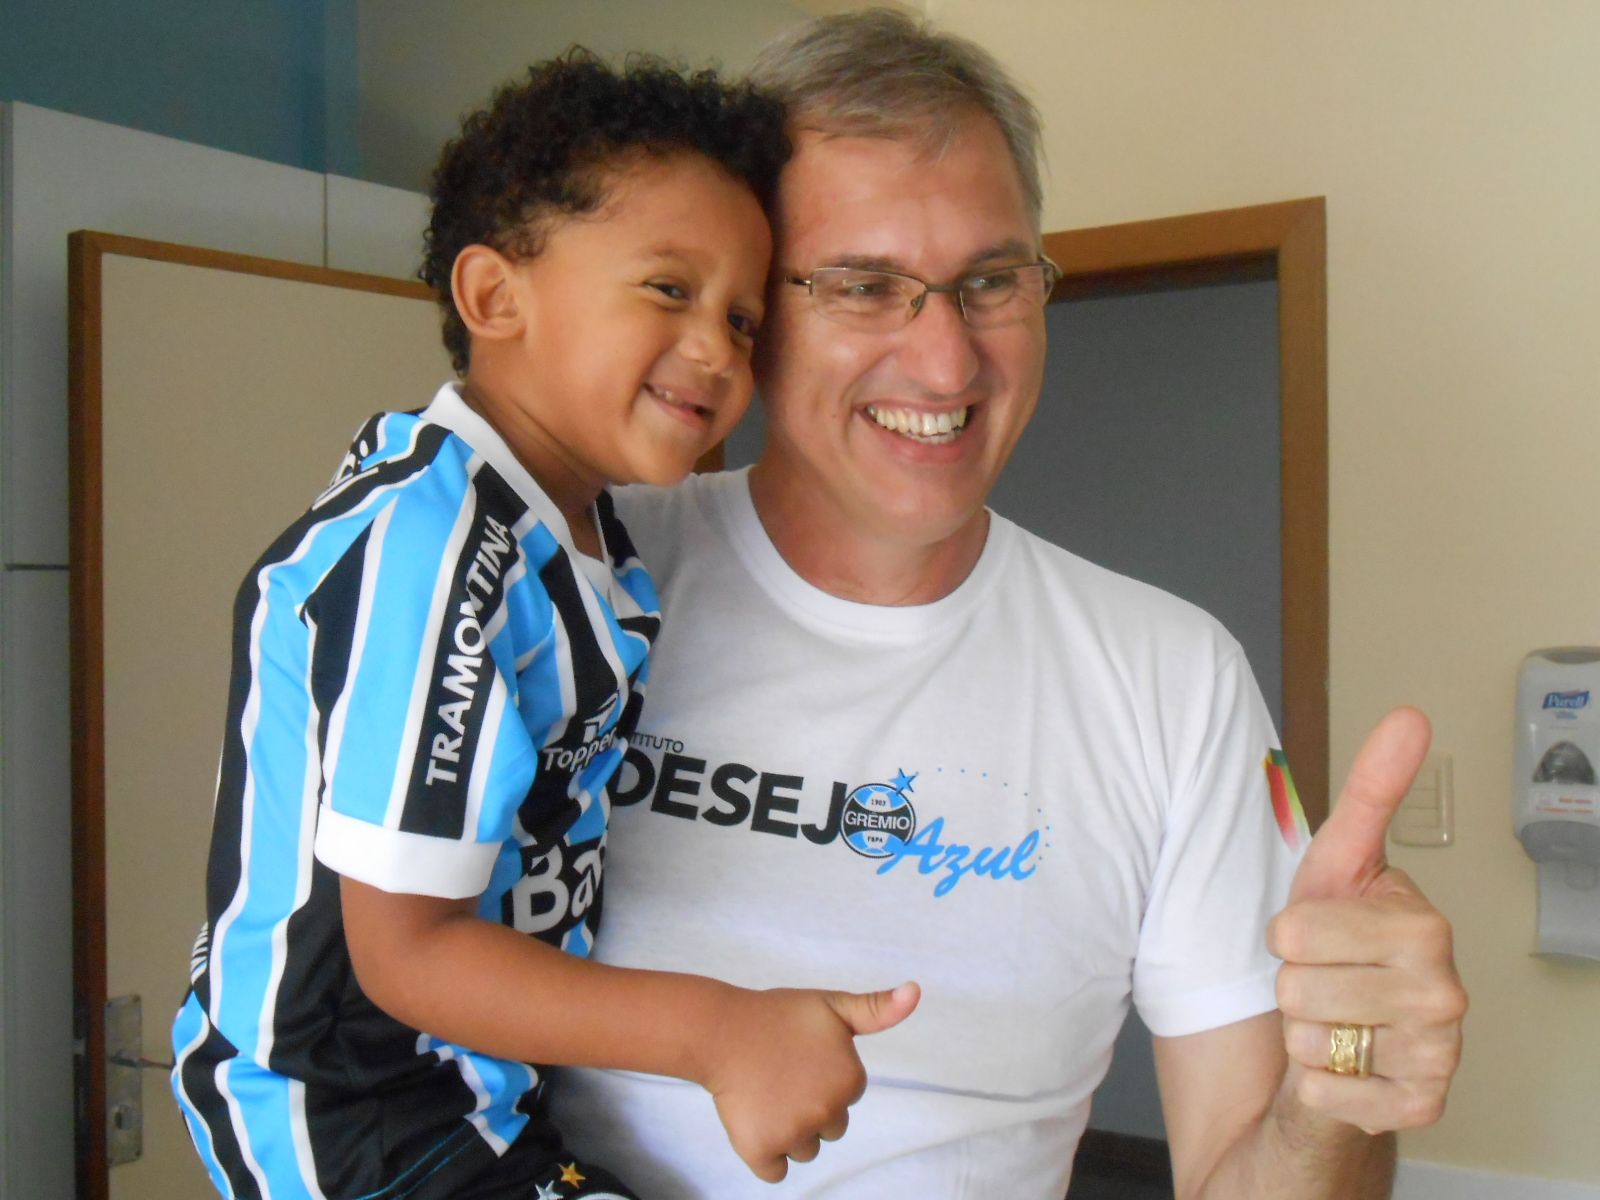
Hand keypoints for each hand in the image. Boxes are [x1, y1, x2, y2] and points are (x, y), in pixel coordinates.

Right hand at [699, 981, 919, 1181]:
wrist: (722, 1029)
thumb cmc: (777, 1016)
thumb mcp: (833, 1006)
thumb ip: (877, 1009)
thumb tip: (917, 991)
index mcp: (850, 1081)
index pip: (848, 1096)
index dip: (824, 1077)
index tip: (803, 1058)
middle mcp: (828, 1112)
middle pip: (831, 1127)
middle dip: (811, 1107)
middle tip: (784, 1076)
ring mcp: (794, 1134)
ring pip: (805, 1150)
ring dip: (790, 1131)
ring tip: (768, 1094)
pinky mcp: (762, 1151)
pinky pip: (776, 1171)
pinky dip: (767, 1153)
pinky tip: (757, 1120)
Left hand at [1267, 707, 1466, 1134]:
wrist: (1344, 1039)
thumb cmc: (1335, 949)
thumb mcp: (1338, 864)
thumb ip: (1372, 790)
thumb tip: (1410, 717)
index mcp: (1424, 924)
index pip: (1296, 929)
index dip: (1286, 934)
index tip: (1317, 934)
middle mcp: (1446, 991)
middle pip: (1298, 985)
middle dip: (1292, 985)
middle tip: (1324, 982)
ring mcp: (1438, 1055)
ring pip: (1306, 1038)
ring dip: (1301, 1033)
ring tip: (1333, 1021)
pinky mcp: (1418, 1108)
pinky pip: (1322, 1092)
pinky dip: (1314, 1085)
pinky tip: (1344, 1068)